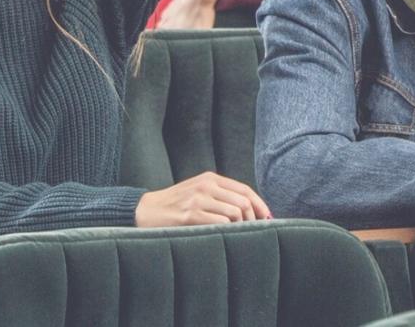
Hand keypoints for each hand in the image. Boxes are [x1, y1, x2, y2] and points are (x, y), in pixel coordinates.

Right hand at [135, 171, 271, 226]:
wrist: (146, 210)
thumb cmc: (175, 205)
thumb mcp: (198, 192)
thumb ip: (220, 195)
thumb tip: (250, 211)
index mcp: (210, 178)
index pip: (245, 190)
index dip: (260, 205)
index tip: (268, 219)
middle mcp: (205, 186)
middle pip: (243, 202)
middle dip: (254, 220)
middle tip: (255, 232)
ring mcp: (198, 200)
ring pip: (234, 213)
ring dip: (242, 228)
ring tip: (240, 236)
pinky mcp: (190, 215)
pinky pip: (220, 223)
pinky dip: (228, 232)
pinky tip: (225, 237)